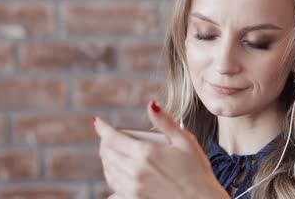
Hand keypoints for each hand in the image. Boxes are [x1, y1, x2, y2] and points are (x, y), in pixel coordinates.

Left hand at [93, 101, 228, 198]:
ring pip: (108, 171)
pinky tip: (117, 175)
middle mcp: (135, 171)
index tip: (97, 122)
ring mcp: (133, 187)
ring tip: (111, 153)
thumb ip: (165, 122)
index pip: (113, 138)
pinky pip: (113, 189)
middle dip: (105, 142)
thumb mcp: (185, 141)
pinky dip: (112, 178)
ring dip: (107, 160)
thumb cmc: (197, 170)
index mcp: (146, 153)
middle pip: (107, 154)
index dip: (102, 128)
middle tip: (108, 137)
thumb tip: (152, 104)